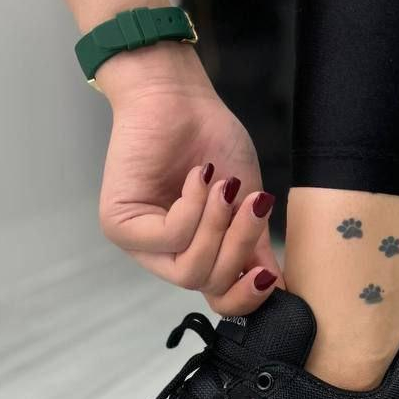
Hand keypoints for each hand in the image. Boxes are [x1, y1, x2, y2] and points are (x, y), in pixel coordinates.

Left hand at [95, 43, 283, 313]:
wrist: (180, 97)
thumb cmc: (211, 142)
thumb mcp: (246, 205)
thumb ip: (255, 248)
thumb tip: (279, 288)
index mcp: (197, 255)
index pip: (220, 301)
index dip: (247, 298)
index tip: (270, 275)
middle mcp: (165, 258)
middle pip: (208, 284)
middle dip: (238, 244)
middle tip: (251, 204)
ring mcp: (139, 246)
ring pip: (189, 268)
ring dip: (216, 224)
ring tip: (223, 186)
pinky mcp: (119, 226)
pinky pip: (170, 237)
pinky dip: (193, 206)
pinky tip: (198, 176)